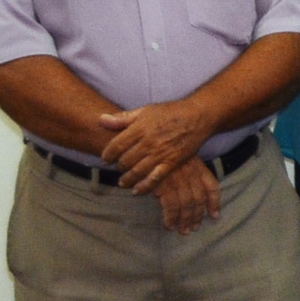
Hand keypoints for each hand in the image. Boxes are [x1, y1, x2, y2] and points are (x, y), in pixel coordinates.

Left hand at [96, 99, 212, 187]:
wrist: (198, 116)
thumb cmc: (171, 112)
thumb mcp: (145, 110)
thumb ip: (123, 118)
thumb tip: (101, 119)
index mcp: (140, 128)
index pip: (116, 146)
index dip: (107, 154)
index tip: (105, 158)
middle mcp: (148, 142)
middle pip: (125, 160)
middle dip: (118, 166)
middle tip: (117, 168)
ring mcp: (161, 154)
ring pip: (137, 171)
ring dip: (127, 179)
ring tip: (122, 182)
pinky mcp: (172, 162)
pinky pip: (155, 178)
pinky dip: (145, 186)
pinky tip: (137, 190)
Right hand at [143, 156, 220, 234]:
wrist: (140, 144)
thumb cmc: (158, 150)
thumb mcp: (179, 156)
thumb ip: (187, 171)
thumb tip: (190, 193)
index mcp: (197, 165)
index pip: (211, 186)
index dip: (214, 202)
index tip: (214, 215)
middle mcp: (190, 173)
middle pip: (199, 199)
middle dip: (197, 216)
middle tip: (194, 228)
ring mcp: (178, 179)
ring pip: (186, 205)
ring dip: (184, 221)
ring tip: (182, 231)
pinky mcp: (163, 185)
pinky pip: (171, 206)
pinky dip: (170, 218)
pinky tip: (169, 225)